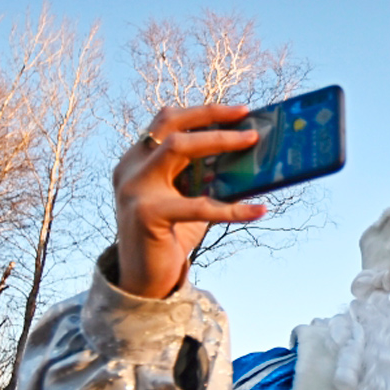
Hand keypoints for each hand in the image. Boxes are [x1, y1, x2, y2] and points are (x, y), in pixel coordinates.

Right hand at [113, 105, 265, 297]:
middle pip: (171, 126)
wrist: (144, 279)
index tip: (239, 109)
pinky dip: (232, 208)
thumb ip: (204, 177)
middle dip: (211, 116)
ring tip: (252, 143)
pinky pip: (198, 205)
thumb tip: (249, 157)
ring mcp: (135, 190)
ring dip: (219, 141)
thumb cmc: (171, 234)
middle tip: (247, 118)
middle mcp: (131, 168)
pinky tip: (259, 210)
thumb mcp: (187, 199)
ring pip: (178, 148)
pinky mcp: (147, 215)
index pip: (167, 120)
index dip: (203, 111)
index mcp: (137, 159)